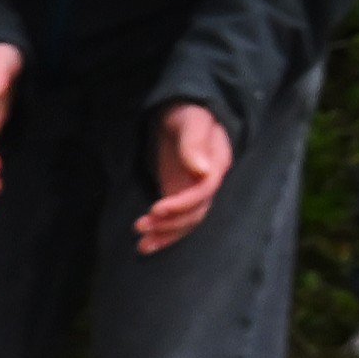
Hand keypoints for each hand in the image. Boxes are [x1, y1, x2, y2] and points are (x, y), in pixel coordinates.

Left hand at [137, 100, 233, 251]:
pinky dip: (163, 234)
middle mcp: (209, 183)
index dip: (182, 204)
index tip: (157, 209)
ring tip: (141, 243)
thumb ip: (194, 142)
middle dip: (169, 224)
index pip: (204, 191)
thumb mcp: (191, 121)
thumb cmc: (187, 113)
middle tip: (141, 226)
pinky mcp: (181, 197)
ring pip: (186, 222)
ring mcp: (195, 192)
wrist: (178, 114)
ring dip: (164, 235)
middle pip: (195, 212)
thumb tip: (201, 170)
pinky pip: (176, 221)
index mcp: (217, 163)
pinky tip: (146, 244)